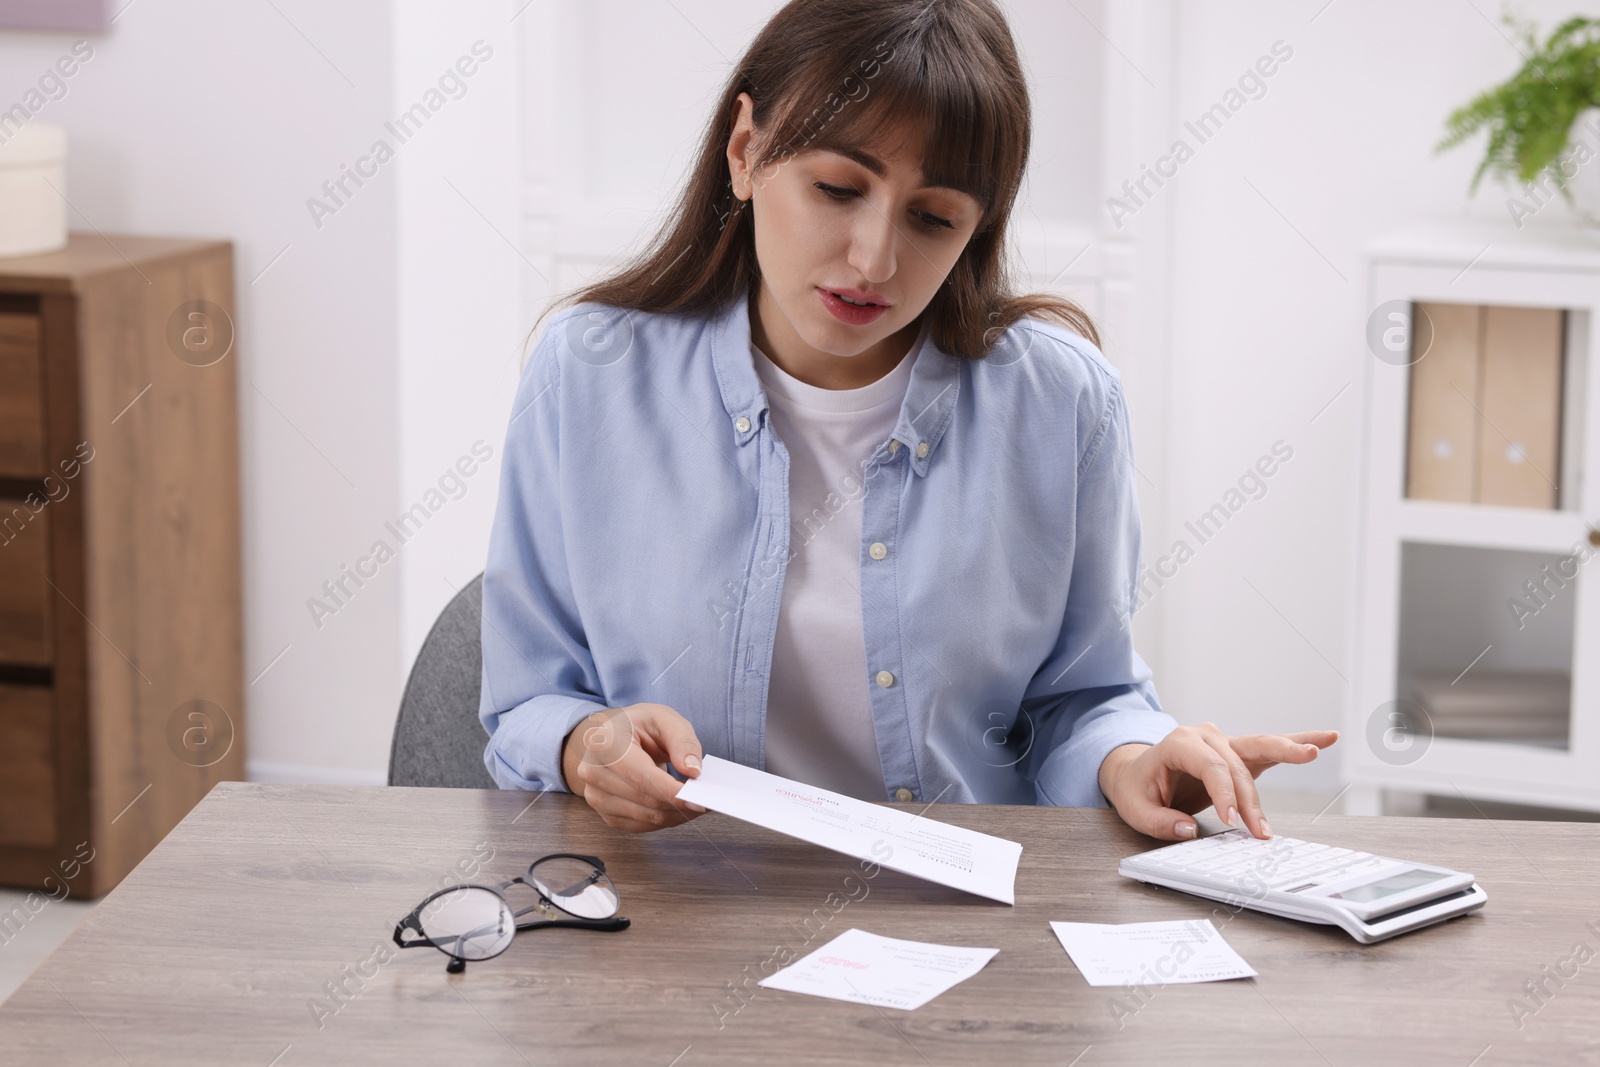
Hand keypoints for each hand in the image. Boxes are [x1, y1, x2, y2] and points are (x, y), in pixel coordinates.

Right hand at [560, 702, 707, 831]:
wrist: (610, 735)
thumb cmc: (637, 725)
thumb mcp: (664, 718)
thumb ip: (682, 741)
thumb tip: (693, 771)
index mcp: (605, 743)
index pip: (642, 777)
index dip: (672, 792)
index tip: (700, 801)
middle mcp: (593, 771)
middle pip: (646, 801)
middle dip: (680, 804)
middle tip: (706, 799)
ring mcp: (594, 795)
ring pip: (646, 818)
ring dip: (675, 814)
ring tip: (694, 801)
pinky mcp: (604, 813)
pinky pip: (641, 826)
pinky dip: (664, 819)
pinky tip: (676, 807)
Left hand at [1097, 723, 1339, 840]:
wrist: (1137, 772)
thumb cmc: (1137, 788)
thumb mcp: (1136, 809)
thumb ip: (1160, 821)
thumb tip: (1188, 830)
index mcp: (1179, 742)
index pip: (1210, 767)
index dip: (1224, 795)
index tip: (1232, 822)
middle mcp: (1204, 736)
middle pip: (1236, 766)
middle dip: (1250, 800)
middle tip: (1260, 832)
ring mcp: (1223, 741)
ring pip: (1258, 748)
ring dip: (1286, 753)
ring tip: (1312, 753)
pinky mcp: (1237, 753)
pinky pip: (1268, 747)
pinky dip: (1295, 742)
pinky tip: (1323, 739)